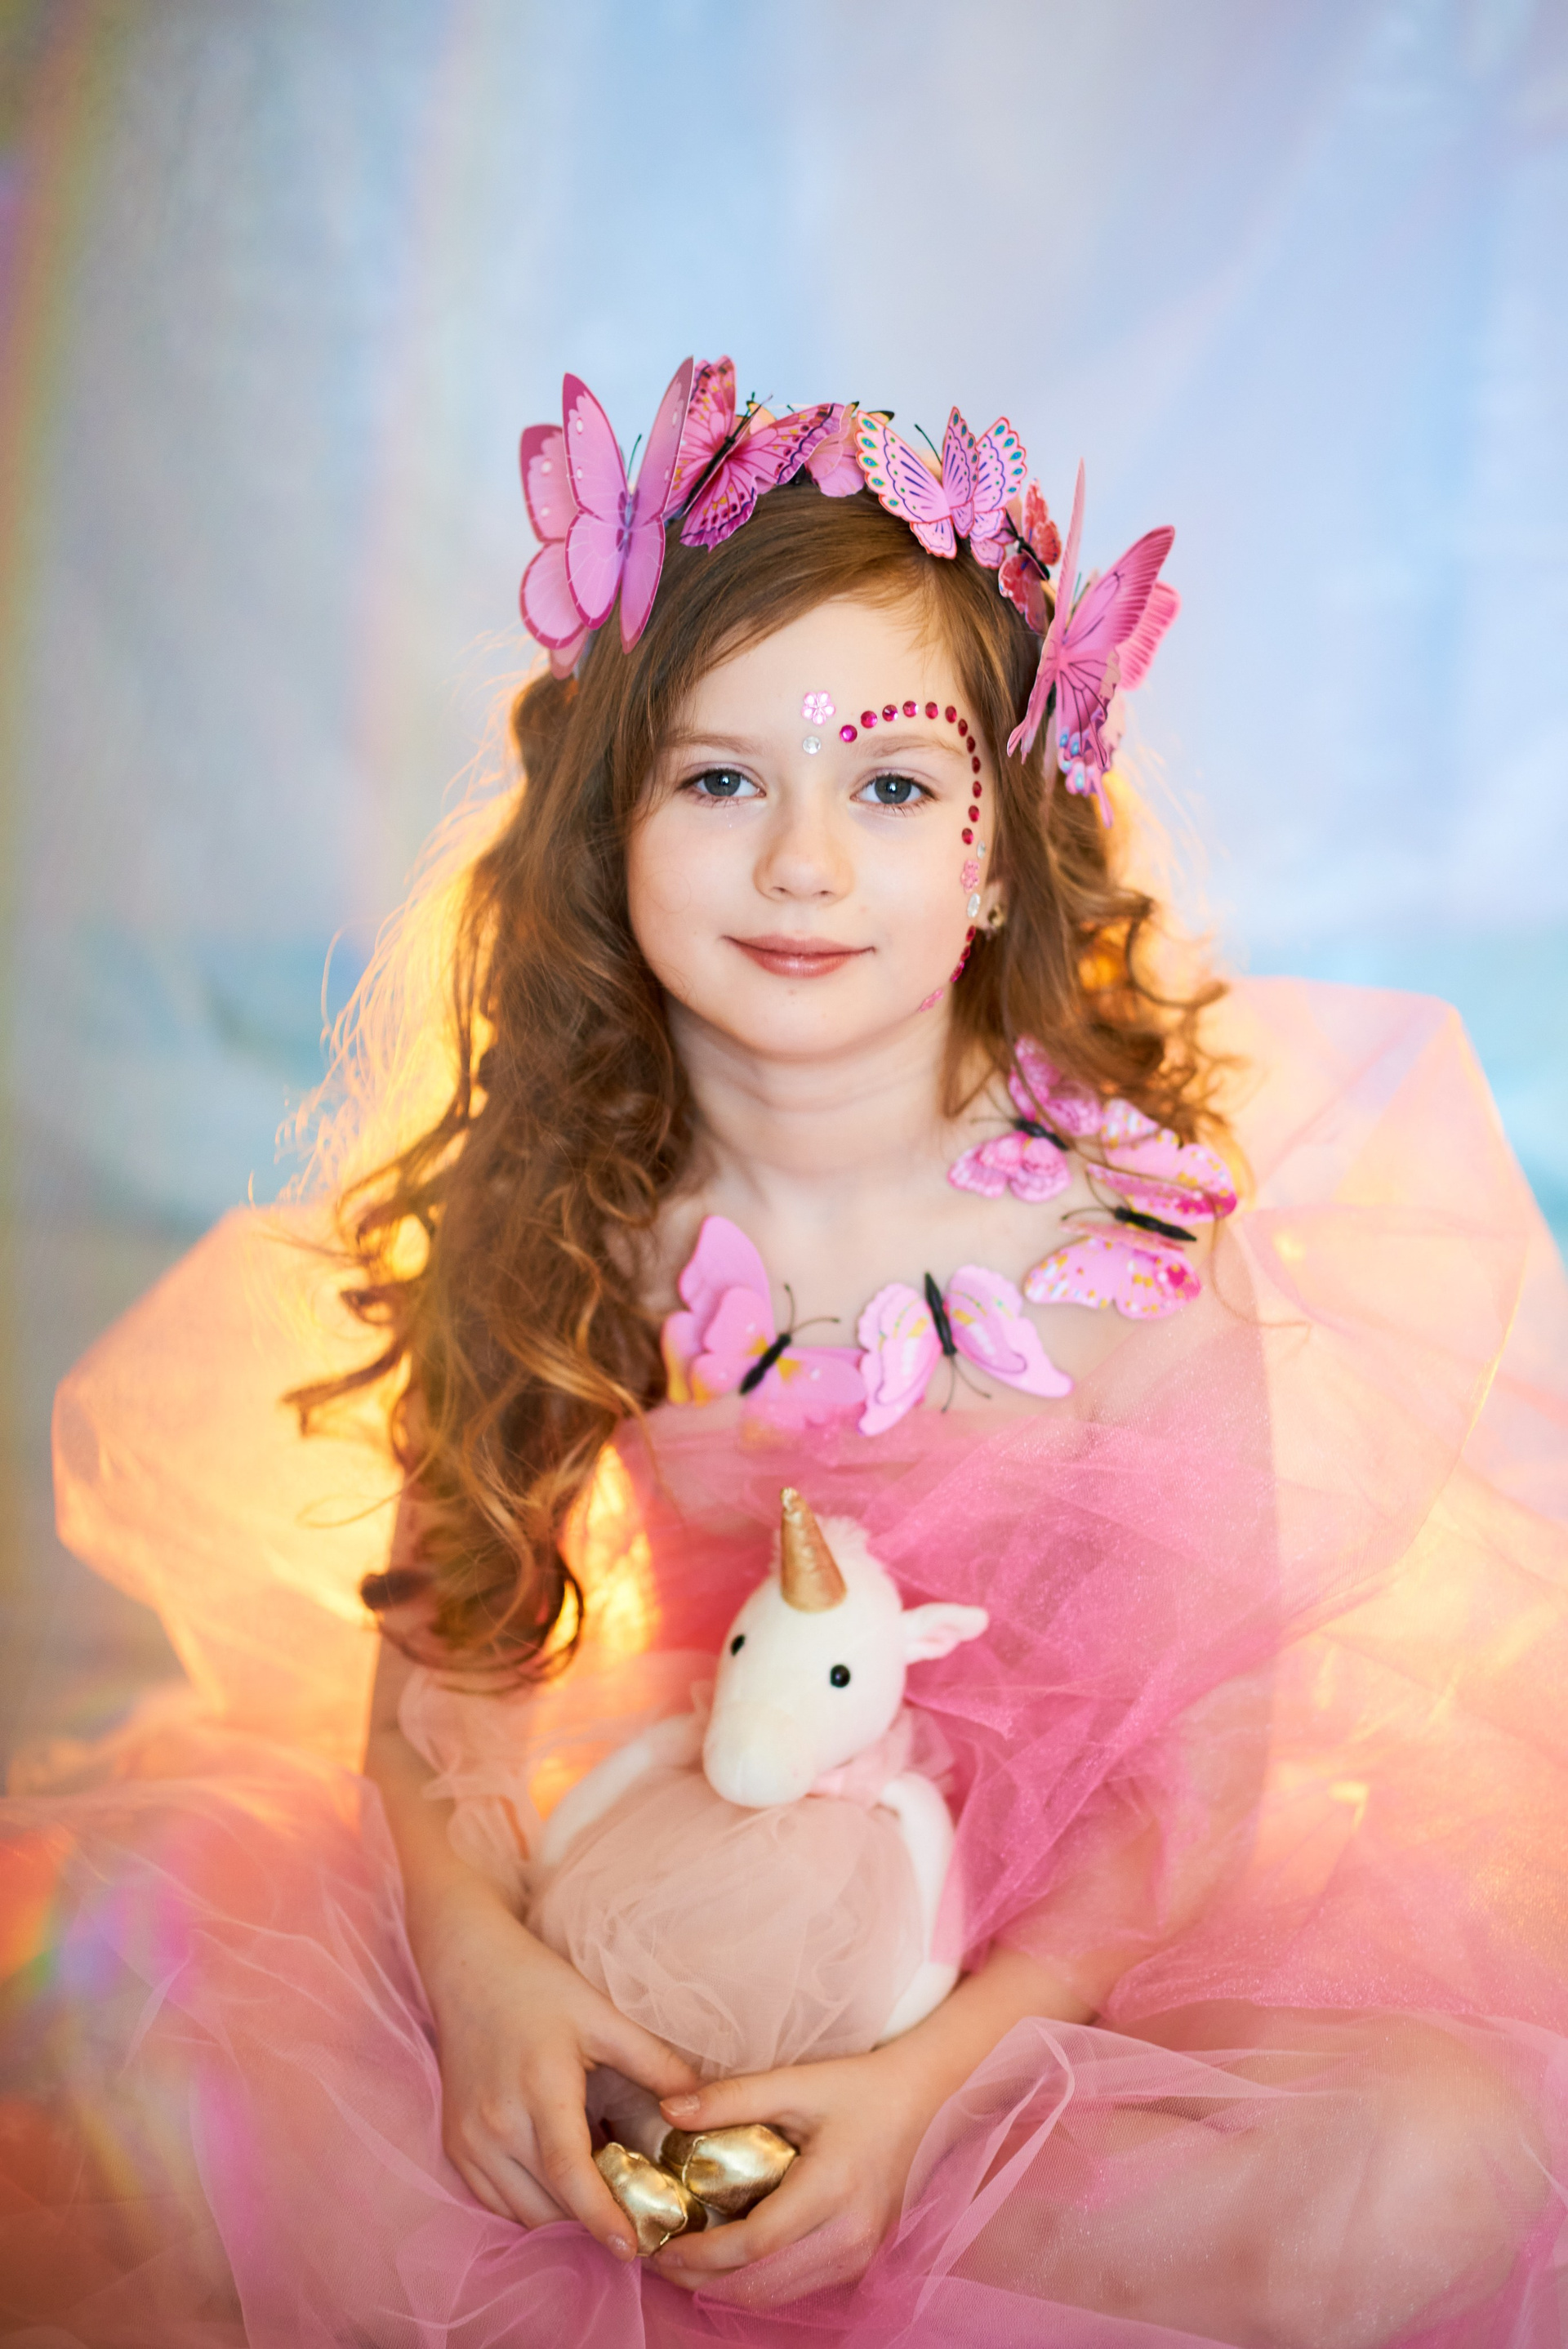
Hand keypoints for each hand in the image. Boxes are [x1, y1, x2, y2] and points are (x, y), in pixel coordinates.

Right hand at [420, 1884, 701, 2255]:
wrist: (468, 1968)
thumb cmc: (539, 1987)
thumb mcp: (602, 2016)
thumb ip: (654, 2062)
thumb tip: (698, 2106)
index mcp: (539, 2089)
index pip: (570, 2175)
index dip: (602, 2218)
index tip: (633, 2250)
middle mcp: (495, 2124)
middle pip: (549, 2205)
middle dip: (592, 2221)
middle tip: (637, 2217)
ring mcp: (468, 2140)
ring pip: (521, 2211)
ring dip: (561, 2215)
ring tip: (602, 2193)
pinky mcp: (455, 2146)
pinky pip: (496, 2200)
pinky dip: (531, 2203)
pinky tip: (562, 2178)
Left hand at [649, 2043, 939, 2304]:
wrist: (926, 2100)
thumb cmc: (860, 2088)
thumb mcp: (797, 2083)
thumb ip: (731, 2097)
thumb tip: (668, 2109)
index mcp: (833, 2190)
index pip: (754, 2245)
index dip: (700, 2254)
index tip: (661, 2244)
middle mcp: (850, 2237)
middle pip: (760, 2284)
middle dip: (701, 2281)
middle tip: (660, 2259)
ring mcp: (861, 2257)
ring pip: (778, 2296)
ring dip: (727, 2288)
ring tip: (687, 2261)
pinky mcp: (863, 2262)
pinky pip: (800, 2288)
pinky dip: (758, 2283)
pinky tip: (732, 2259)